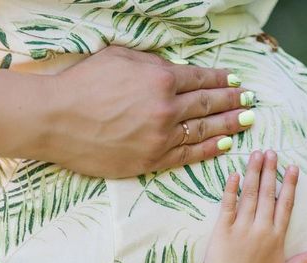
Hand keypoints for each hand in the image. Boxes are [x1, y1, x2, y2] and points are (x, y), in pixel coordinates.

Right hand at [45, 46, 253, 177]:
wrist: (55, 119)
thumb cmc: (82, 84)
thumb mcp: (119, 57)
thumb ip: (152, 63)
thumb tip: (174, 70)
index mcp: (160, 78)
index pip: (200, 79)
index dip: (221, 80)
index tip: (235, 81)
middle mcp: (166, 108)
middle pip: (208, 104)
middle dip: (232, 102)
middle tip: (250, 101)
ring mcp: (160, 137)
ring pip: (204, 131)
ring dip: (228, 126)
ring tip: (246, 122)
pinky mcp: (151, 160)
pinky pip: (188, 156)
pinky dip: (209, 150)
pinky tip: (224, 145)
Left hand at [203, 150, 306, 262]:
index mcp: (277, 236)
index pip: (285, 205)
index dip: (289, 185)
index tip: (292, 168)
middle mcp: (261, 228)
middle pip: (268, 194)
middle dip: (270, 171)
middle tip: (271, 152)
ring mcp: (242, 227)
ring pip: (250, 194)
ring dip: (254, 173)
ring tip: (256, 155)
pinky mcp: (223, 229)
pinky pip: (228, 205)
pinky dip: (231, 189)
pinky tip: (235, 174)